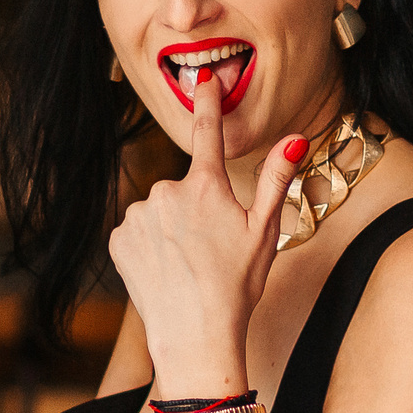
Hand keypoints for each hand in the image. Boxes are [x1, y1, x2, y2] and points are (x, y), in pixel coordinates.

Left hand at [106, 82, 302, 388]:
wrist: (195, 336)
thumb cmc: (236, 287)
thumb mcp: (264, 232)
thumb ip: (277, 179)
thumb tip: (295, 137)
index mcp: (205, 186)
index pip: (207, 132)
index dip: (208, 102)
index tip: (204, 77)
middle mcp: (166, 192)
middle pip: (183, 188)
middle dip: (196, 209)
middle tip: (211, 248)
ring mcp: (138, 215)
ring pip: (158, 210)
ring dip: (170, 228)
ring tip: (187, 264)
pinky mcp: (118, 239)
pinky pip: (137, 231)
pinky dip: (149, 245)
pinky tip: (165, 269)